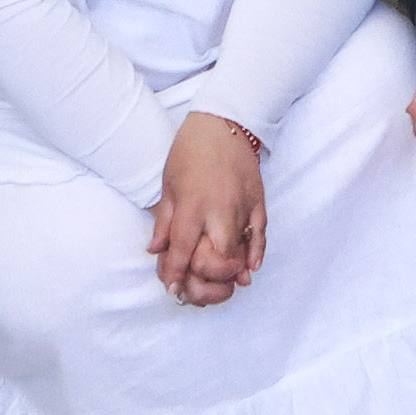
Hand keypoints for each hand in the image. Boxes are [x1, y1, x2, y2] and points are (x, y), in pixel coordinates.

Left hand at [147, 109, 268, 304]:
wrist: (223, 123)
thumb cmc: (190, 152)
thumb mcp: (168, 186)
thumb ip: (164, 222)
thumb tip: (156, 251)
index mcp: (192, 206)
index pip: (183, 250)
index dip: (176, 274)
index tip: (173, 290)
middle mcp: (219, 211)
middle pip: (216, 259)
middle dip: (206, 279)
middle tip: (197, 286)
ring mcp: (242, 207)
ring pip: (239, 252)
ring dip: (230, 272)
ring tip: (222, 283)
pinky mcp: (259, 202)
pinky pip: (260, 235)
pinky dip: (256, 254)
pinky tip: (249, 269)